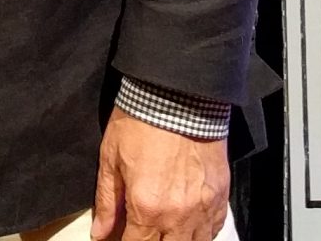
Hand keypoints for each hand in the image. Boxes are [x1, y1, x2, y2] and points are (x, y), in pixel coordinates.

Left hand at [92, 109, 228, 240]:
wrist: (178, 94)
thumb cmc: (141, 121)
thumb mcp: (111, 158)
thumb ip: (107, 200)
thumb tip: (100, 232)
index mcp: (147, 207)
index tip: (120, 238)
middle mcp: (178, 215)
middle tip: (143, 231)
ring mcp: (203, 208)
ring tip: (166, 231)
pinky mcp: (220, 196)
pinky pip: (214, 229)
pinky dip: (201, 233)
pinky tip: (189, 226)